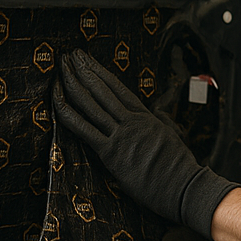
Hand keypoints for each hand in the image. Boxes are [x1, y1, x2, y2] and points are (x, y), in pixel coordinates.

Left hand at [53, 48, 238, 237]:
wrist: (184, 185)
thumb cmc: (180, 166)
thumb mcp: (173, 137)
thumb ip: (162, 122)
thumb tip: (159, 114)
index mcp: (146, 117)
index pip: (118, 89)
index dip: (100, 71)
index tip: (87, 60)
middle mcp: (132, 121)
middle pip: (102, 90)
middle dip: (84, 70)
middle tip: (69, 55)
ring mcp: (121, 135)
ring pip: (91, 103)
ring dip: (73, 82)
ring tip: (60, 68)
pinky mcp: (111, 153)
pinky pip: (84, 129)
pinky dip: (67, 112)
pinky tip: (56, 98)